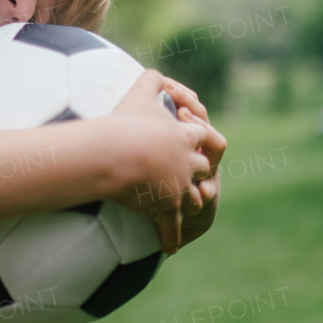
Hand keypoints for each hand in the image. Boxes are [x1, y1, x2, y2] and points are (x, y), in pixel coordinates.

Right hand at [107, 72, 224, 255]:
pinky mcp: (166, 209)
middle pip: (205, 169)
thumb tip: (158, 74)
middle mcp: (189, 163)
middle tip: (195, 177)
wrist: (114, 154)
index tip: (199, 145)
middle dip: (200, 173)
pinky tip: (172, 247)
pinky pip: (173, 227)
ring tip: (185, 211)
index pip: (208, 137)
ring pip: (195, 199)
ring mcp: (180, 188)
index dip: (203, 139)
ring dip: (190, 203)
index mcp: (188, 136)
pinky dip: (172, 238)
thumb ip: (152, 80)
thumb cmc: (125, 122)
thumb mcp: (140, 91)